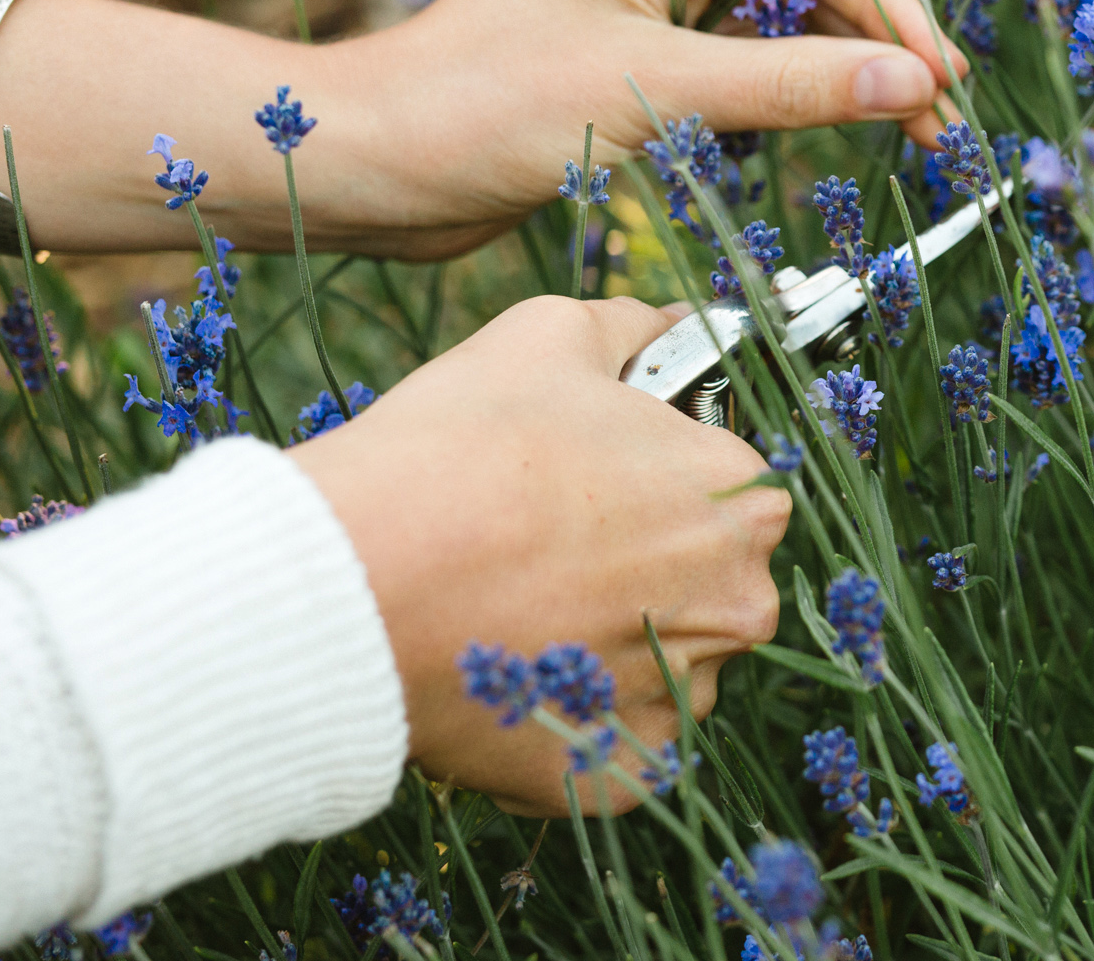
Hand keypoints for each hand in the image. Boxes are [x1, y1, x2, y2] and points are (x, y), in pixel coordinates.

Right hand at [289, 295, 788, 814]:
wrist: (353, 583)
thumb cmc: (457, 450)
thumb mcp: (546, 339)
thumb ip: (629, 327)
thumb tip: (668, 321)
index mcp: (740, 497)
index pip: (732, 484)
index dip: (662, 478)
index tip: (595, 480)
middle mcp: (738, 602)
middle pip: (711, 579)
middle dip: (649, 564)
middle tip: (547, 545)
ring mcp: (682, 696)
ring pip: (667, 662)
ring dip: (613, 642)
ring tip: (517, 610)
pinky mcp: (620, 772)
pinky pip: (612, 742)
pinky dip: (571, 718)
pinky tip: (511, 676)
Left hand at [324, 0, 966, 257]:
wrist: (367, 165)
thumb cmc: (483, 108)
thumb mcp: (654, 93)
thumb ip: (793, 85)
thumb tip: (917, 86)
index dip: (887, 7)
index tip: (943, 77)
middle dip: (875, 42)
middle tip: (943, 118)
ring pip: (779, 16)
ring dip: (839, 72)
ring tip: (911, 132)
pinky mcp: (631, 42)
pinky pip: (738, 56)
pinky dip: (786, 94)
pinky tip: (830, 130)